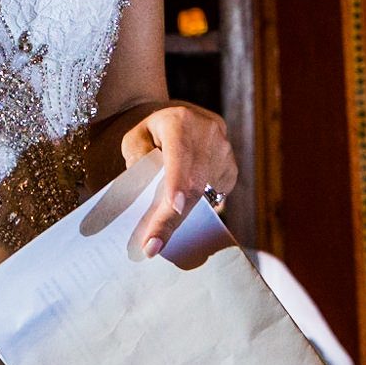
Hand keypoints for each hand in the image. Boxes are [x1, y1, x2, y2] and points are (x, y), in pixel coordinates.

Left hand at [120, 102, 238, 256]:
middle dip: (172, 218)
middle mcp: (208, 132)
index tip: (172, 207)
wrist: (176, 118)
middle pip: (194, 183)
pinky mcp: (231, 166)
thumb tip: (151, 197)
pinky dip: (198, 206)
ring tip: (160, 233)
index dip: (177, 183)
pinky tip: (181, 207)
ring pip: (205, 193)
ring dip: (183, 216)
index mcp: (180, 121)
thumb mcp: (134, 138)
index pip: (180, 156)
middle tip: (153, 246)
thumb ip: (137, 160)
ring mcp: (224, 149)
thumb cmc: (150, 132)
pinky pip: (216, 195)